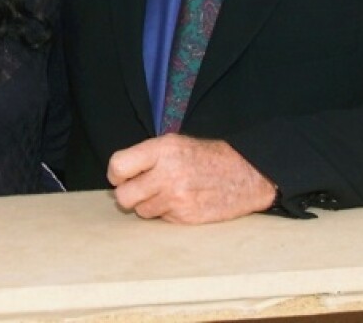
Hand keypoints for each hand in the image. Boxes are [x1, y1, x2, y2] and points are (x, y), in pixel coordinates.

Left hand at [107, 134, 276, 223]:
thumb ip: (146, 156)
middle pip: (124, 196)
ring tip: (167, 193)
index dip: (116, 174)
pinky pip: (160, 220)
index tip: (121, 176)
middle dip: (128, 194)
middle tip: (140, 189)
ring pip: (141, 211)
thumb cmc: (205, 157)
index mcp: (162, 150)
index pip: (118, 166)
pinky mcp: (186, 217)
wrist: (246, 173)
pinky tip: (181, 201)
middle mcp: (168, 174)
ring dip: (148, 205)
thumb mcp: (175, 143)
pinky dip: (166, 213)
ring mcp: (177, 198)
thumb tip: (117, 175)